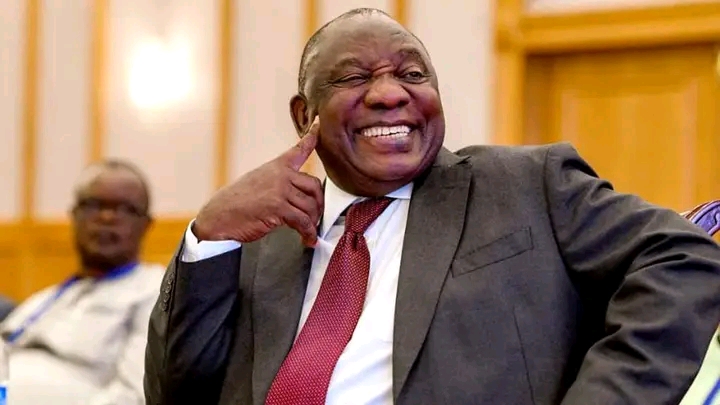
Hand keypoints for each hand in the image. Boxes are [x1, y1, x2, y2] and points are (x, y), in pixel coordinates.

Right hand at [193, 120, 322, 245]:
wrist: (219, 216)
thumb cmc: (236, 203)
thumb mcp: (258, 183)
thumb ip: (278, 183)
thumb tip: (297, 196)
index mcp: (276, 167)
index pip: (297, 150)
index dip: (311, 138)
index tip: (319, 127)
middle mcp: (280, 175)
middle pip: (315, 186)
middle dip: (319, 204)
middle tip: (315, 217)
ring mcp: (280, 190)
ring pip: (311, 206)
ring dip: (313, 222)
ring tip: (309, 231)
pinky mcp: (278, 208)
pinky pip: (303, 221)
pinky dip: (308, 232)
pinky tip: (307, 239)